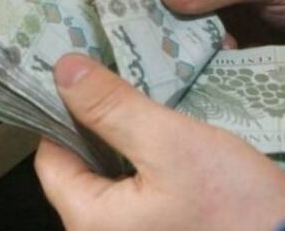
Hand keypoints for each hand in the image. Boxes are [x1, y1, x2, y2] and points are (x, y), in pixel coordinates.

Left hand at [35, 54, 284, 230]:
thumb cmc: (234, 208)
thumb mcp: (170, 145)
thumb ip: (112, 108)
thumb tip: (62, 69)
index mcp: (87, 219)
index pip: (50, 156)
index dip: (61, 111)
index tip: (79, 73)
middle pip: (79, 165)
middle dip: (94, 119)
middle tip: (110, 72)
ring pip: (109, 174)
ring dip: (121, 135)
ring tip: (136, 91)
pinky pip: (136, 188)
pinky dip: (142, 156)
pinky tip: (159, 127)